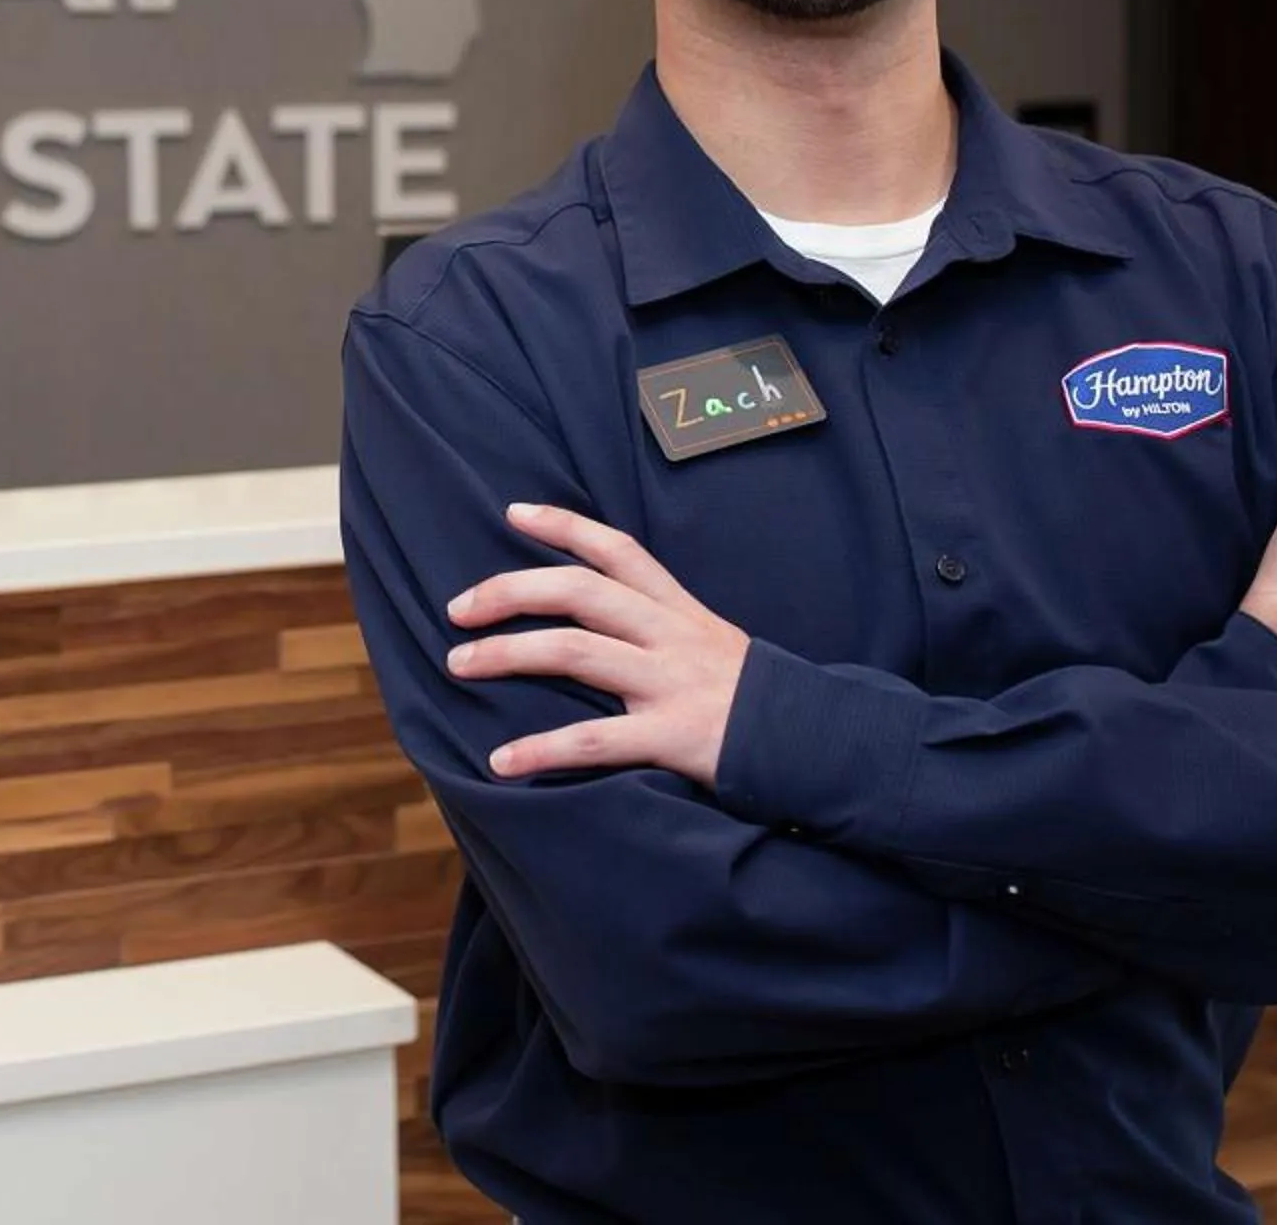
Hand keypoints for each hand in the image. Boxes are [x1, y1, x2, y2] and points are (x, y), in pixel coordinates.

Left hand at [444, 503, 749, 786]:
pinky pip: (594, 741)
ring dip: (506, 654)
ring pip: (575, 653)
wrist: (820, 744)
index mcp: (677, 609)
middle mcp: (669, 635)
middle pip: (579, 592)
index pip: (616, 550)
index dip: (563, 525)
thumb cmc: (754, 699)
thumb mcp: (711, 643)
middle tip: (456, 609)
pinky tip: (501, 763)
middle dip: (509, 592)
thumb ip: (658, 628)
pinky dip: (541, 750)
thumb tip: (596, 620)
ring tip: (458, 664)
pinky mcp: (673, 736)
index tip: (513, 512)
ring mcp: (670, 683)